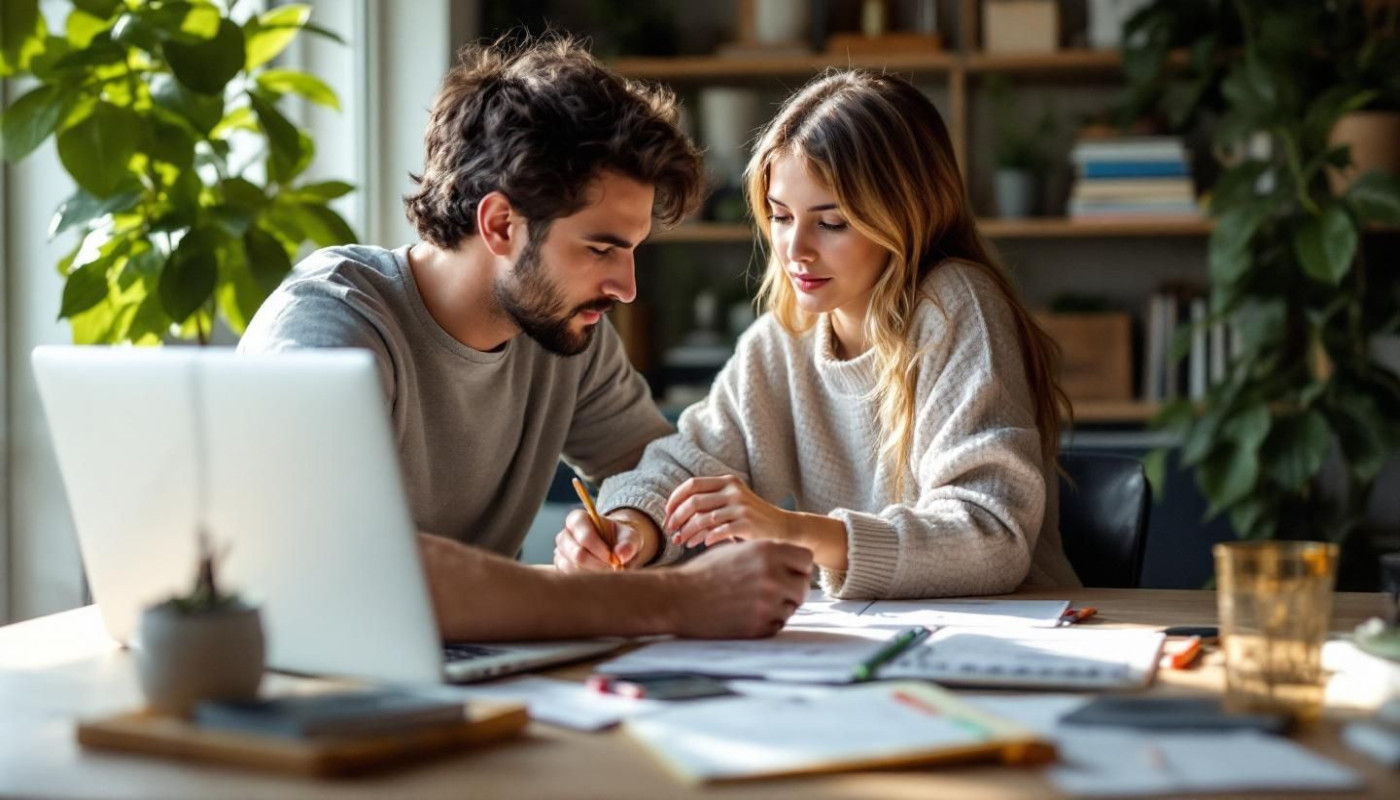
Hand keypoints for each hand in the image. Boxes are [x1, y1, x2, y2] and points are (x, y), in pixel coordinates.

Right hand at [553, 508, 657, 572]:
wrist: (615, 548)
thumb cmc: (620, 539)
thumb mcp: (630, 536)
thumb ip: (628, 543)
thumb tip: (621, 556)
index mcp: (578, 519)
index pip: (584, 535)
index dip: (599, 549)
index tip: (613, 558)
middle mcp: (565, 535)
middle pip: (577, 554)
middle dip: (598, 565)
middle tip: (613, 570)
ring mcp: (561, 553)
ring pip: (573, 569)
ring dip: (593, 575)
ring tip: (608, 573)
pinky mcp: (561, 568)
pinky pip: (570, 579)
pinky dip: (586, 581)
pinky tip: (599, 578)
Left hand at [664, 475, 794, 548]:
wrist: (783, 529)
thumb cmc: (751, 520)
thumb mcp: (731, 504)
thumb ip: (708, 506)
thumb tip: (675, 521)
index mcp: (727, 482)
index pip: (691, 485)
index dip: (675, 500)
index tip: (667, 515)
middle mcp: (733, 490)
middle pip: (693, 502)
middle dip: (677, 518)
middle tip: (670, 532)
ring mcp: (741, 506)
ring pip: (703, 519)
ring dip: (687, 532)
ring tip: (681, 542)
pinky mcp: (748, 523)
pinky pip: (719, 531)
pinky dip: (707, 539)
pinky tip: (703, 544)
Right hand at [670, 540, 812, 637]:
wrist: (678, 598)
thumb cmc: (705, 572)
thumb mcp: (737, 550)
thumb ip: (766, 554)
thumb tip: (791, 561)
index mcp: (767, 551)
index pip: (806, 559)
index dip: (797, 567)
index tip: (788, 572)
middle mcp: (772, 575)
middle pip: (804, 586)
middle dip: (792, 590)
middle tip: (772, 592)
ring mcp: (767, 603)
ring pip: (791, 608)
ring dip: (778, 607)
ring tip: (751, 602)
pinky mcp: (759, 626)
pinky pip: (777, 625)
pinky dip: (766, 622)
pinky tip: (744, 615)